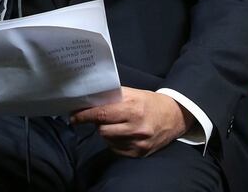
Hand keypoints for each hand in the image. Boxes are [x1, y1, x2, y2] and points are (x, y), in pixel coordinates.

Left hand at [70, 87, 192, 157]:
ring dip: (106, 132)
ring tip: (114, 124)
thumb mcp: (132, 94)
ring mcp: (139, 142)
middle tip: (96, 118)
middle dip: (96, 123)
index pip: (102, 114)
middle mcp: (136, 126)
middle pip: (102, 129)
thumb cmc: (148, 102)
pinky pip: (115, 149)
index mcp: (133, 107)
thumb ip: (112, 98)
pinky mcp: (139, 153)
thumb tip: (88, 102)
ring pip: (107, 139)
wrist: (174, 116)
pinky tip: (122, 133)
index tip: (74, 116)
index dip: (84, 116)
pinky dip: (114, 141)